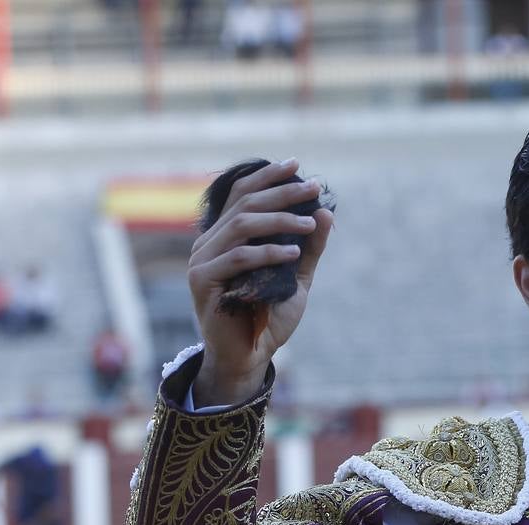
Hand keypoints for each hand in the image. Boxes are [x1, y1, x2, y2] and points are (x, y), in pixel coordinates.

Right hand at [187, 158, 332, 405]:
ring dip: (279, 221)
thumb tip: (326, 212)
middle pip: (244, 204)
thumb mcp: (297, 277)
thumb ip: (308, 248)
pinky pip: (238, 258)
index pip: (242, 194)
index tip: (297, 165)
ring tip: (308, 224)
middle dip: (282, 194)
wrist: (250, 357)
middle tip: (313, 188)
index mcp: (225, 237)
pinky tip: (292, 254)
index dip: (267, 177)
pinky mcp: (203, 282)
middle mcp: (209, 243)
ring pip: (241, 226)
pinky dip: (267, 252)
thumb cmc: (269, 316)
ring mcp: (202, 261)